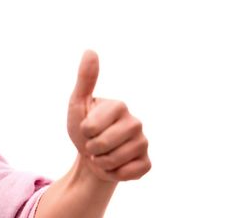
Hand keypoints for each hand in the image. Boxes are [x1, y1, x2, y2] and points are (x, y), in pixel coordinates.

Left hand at [67, 50, 150, 181]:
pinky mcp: (147, 162)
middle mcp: (135, 122)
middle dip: (91, 148)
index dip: (84, 131)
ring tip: (102, 154)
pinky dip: (115, 173)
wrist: (91, 156)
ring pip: (114, 160)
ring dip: (101, 162)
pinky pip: (129, 173)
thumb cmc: (83, 126)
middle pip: (103, 144)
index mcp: (119, 105)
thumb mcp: (78, 103)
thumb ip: (85, 79)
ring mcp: (143, 143)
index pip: (91, 126)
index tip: (86, 128)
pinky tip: (115, 165)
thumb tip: (90, 50)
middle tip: (93, 144)